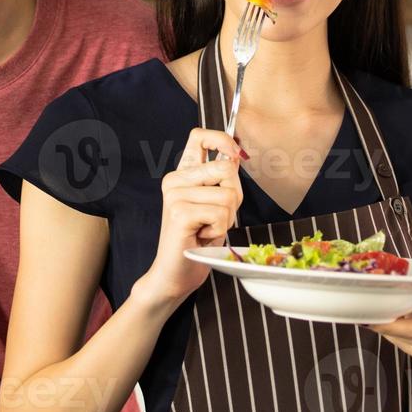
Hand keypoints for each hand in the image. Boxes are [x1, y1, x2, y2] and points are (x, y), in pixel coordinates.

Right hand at [134, 128, 244, 307]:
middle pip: (226, 169)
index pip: (199, 136)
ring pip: (228, 194)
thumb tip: (237, 155)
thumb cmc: (198, 240)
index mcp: (182, 173)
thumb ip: (222, 179)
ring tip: (208, 228)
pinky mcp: (179, 212)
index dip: (222, 140)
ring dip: (227, 217)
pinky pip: (221, 213)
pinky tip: (202, 236)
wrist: (175, 274)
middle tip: (217, 217)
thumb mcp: (214, 203)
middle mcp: (174, 179)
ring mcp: (175, 195)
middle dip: (235, 196)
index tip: (235, 155)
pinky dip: (219, 229)